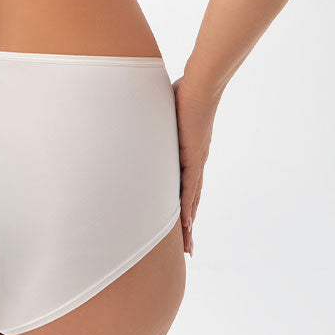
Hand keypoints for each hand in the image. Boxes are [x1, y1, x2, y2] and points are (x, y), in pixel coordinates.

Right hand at [171, 76, 217, 256]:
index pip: (185, 187)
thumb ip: (153, 122)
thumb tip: (135, 116)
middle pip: (191, 201)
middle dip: (188, 226)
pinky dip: (187, 207)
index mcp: (188, 153)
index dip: (184, 208)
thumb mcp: (163, 113)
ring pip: (192, 200)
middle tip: (187, 249)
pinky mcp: (194, 157)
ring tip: (188, 246)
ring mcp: (196, 161)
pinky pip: (189, 188)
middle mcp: (195, 162)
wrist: (200, 85)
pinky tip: (186, 224)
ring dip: (189, 224)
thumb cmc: (183, 91)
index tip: (182, 226)